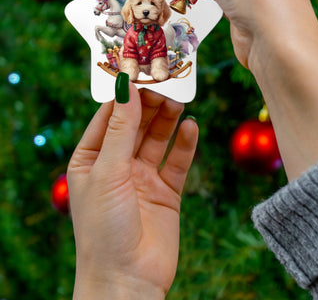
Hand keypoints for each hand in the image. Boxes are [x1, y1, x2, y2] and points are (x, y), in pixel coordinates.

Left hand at [67, 85, 197, 298]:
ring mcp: (143, 178)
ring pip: (158, 139)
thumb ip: (120, 129)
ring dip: (168, 120)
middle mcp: (117, 165)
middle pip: (136, 125)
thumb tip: (125, 88)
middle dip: (150, 105)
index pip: (108, 117)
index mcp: (91, 159)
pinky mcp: (166, 191)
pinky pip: (177, 161)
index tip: (141, 72)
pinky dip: (185, 144)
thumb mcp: (108, 171)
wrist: (128, 281)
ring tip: (180, 101)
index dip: (124, 95)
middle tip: (167, 84)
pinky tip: (192, 127)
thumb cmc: (104, 228)